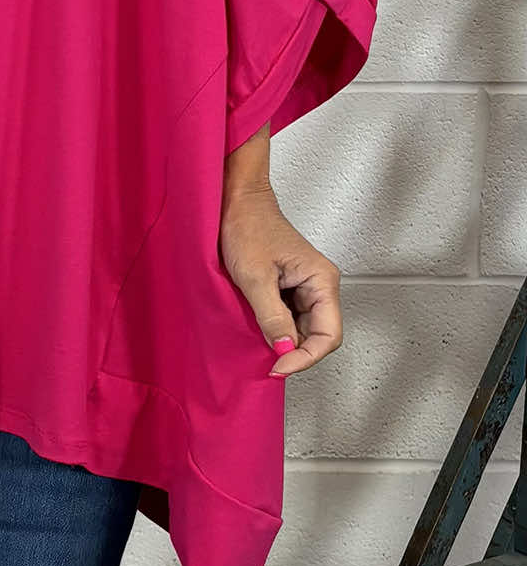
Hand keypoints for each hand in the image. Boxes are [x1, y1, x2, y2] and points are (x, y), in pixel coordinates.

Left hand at [218, 183, 342, 376]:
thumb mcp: (255, 277)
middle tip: (268, 361)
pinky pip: (290, 316)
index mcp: (322, 280)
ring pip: (303, 328)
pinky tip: (259, 327)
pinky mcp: (289, 285)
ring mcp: (305, 285)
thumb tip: (285, 349)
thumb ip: (272, 316)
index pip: (328, 336)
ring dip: (284, 340)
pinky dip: (276, 327)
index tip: (279, 365)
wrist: (237, 200)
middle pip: (318, 335)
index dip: (305, 357)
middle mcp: (319, 284)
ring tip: (260, 343)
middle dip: (294, 351)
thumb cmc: (248, 225)